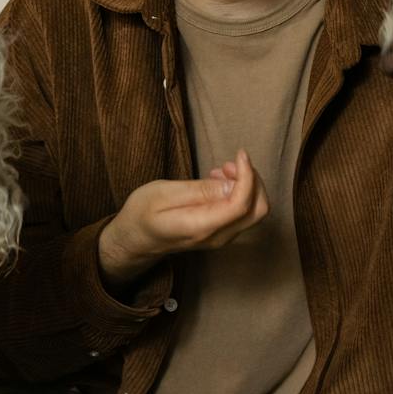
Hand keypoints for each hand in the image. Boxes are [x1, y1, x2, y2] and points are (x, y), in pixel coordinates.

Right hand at [98, 149, 269, 288]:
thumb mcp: (163, 193)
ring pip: (255, 212)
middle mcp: (217, 237)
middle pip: (258, 210)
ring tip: (220, 170)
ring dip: (247, 185)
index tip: (240, 153)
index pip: (242, 204)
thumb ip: (199, 191)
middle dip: (252, 180)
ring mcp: (221, 238)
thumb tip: (233, 185)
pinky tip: (219, 181)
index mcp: (201, 227)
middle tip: (231, 162)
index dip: (248, 175)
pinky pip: (243, 213)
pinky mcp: (221, 234)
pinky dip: (240, 193)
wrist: (134, 240)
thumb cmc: (143, 213)